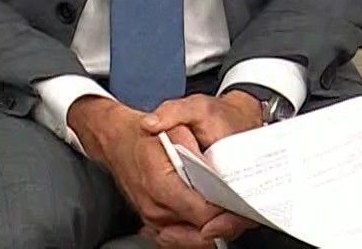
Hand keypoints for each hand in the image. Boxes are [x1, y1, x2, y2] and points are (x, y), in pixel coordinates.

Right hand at [68, 95, 251, 247]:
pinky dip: (197, 234)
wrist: (117, 140)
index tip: (243, 203)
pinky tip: (212, 222)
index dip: (226, 210)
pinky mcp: (154, 222)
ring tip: (232, 216)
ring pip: (190, 239)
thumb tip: (209, 164)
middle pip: (198, 231)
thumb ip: (192, 143)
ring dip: (213, 230)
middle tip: (244, 214)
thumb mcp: (175, 124)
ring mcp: (152, 218)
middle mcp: (154, 207)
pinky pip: (179, 238)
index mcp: (160, 183)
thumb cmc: (146, 134)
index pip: (202, 211)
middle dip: (224, 224)